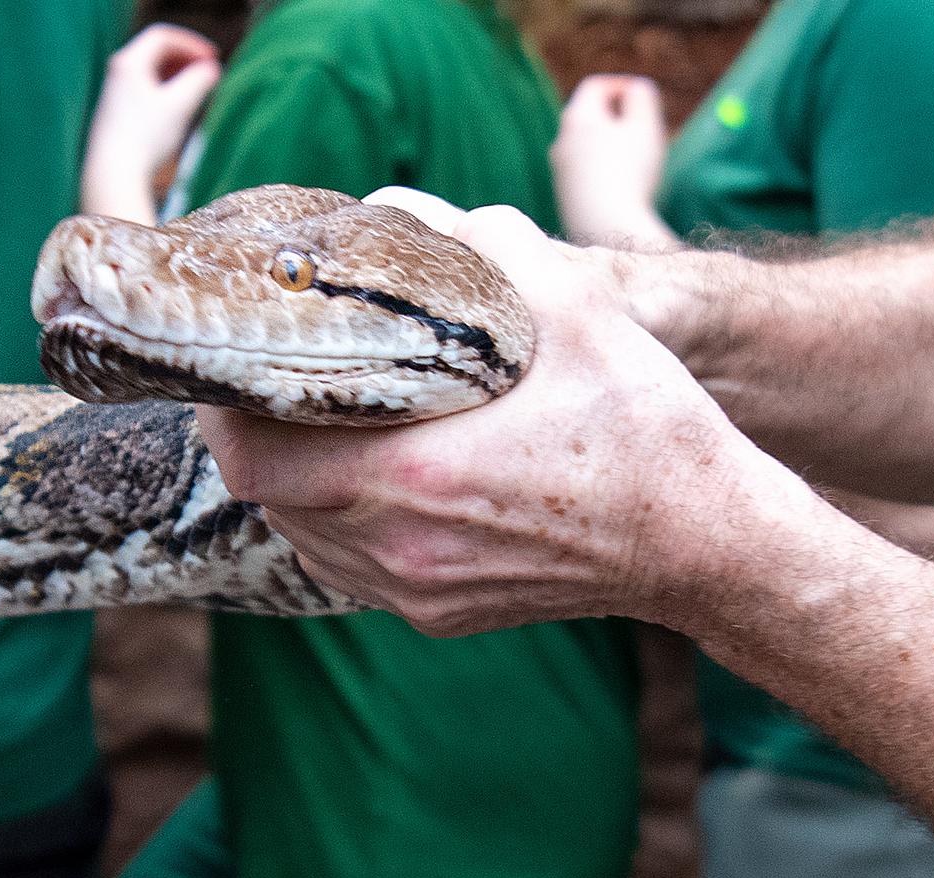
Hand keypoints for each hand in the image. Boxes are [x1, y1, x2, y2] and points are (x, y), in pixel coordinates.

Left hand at [81, 24, 221, 221]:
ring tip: (198, 89)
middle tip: (209, 71)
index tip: (213, 57)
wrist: (112, 175)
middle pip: (155, 52)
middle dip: (185, 58)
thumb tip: (211, 69)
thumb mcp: (180, 105)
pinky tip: (178, 108)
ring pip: (150, 72)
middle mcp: (116, 73)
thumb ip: (200, 80)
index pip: (162, 36)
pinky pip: (144, 89)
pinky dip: (164, 90)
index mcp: (128, 63)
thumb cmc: (145, 139)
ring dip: (176, 75)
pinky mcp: (114, 114)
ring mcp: (113, 94)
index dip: (192, 43)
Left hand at [195, 191, 813, 635]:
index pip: (252, 459)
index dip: (228, 414)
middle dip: (261, 440)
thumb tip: (404, 205)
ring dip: (300, 484)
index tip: (235, 371)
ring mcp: (415, 592)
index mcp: (412, 479)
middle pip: (268, 497)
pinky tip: (379, 478)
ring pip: (304, 537)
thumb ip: (487, 246)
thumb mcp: (577, 309)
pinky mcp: (438, 616)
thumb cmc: (643, 424)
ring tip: (326, 427)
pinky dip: (343, 523)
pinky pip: (351, 568)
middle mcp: (398, 548)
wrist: (706, 542)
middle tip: (276, 387)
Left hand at [552, 75, 675, 248]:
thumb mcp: (644, 126)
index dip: (620, 84)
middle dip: (616, 114)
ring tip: (637, 155)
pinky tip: (624, 182)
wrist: (606, 228)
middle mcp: (560, 141)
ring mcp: (559, 170)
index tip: (643, 95)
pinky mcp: (564, 194)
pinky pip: (585, 169)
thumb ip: (642, 97)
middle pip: (588, 115)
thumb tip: (635, 87)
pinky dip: (603, 166)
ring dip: (610, 141)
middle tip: (644, 125)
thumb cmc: (630, 173)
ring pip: (586, 144)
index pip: (594, 86)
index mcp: (577, 118)